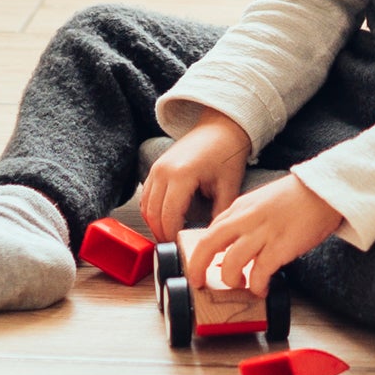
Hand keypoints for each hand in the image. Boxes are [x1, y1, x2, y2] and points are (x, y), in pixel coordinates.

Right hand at [139, 112, 251, 241]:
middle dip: (162, 233)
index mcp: (182, 174)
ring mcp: (156, 169)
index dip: (173, 235)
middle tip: (175, 247)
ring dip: (155, 224)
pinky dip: (152, 211)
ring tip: (171, 237)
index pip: (169, 215)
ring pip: (146, 206)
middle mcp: (163, 171)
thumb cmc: (227, 154)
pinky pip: (146, 196)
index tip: (182, 247)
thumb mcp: (228, 185)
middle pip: (153, 213)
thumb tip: (212, 237)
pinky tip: (166, 221)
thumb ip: (220, 213)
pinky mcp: (155, 168)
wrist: (220, 127)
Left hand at [186, 175, 341, 295]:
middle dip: (197, 267)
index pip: (209, 231)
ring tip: (241, 285)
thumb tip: (233, 243)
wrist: (323, 191)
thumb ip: (245, 219)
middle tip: (199, 282)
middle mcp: (246, 219)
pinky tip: (262, 289)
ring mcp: (262, 233)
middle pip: (208, 245)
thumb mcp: (261, 202)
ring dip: (231, 280)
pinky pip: (259, 273)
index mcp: (240, 207)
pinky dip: (257, 286)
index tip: (201, 267)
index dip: (200, 253)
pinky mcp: (280, 247)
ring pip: (231, 263)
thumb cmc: (296, 198)